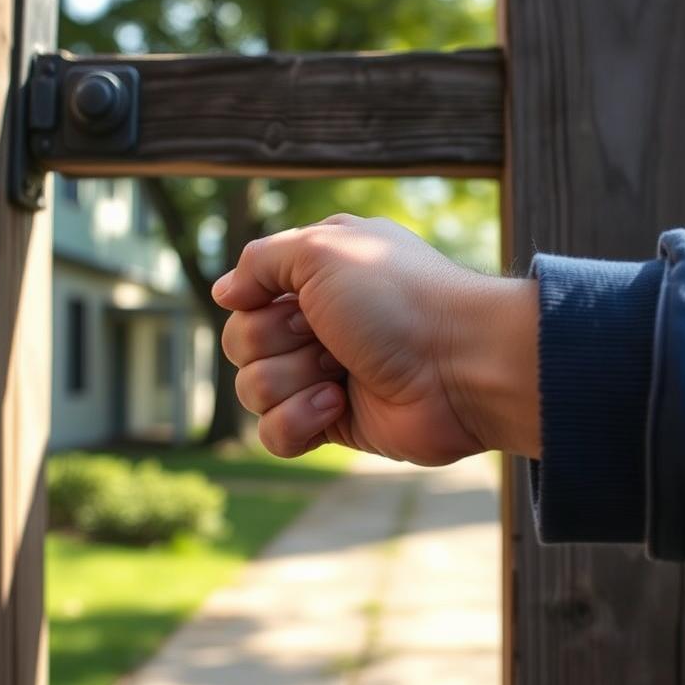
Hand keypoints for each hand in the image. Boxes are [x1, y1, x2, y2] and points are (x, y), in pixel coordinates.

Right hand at [213, 214, 539, 463]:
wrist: (460, 365)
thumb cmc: (397, 299)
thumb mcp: (320, 250)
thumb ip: (260, 262)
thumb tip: (223, 293)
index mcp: (313, 276)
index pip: (243, 296)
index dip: (257, 303)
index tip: (297, 301)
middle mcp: (315, 323)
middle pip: (238, 343)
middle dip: (275, 341)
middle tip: (326, 336)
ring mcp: (322, 374)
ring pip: (252, 390)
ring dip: (292, 380)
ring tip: (341, 372)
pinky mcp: (332, 423)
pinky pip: (274, 434)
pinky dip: (298, 421)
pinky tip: (338, 405)